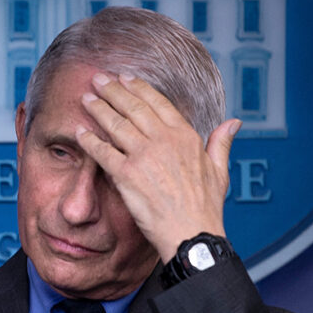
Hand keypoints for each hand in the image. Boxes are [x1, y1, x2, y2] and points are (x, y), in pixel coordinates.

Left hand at [75, 73, 241, 262]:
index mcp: (185, 136)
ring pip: (116, 124)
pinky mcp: (127, 174)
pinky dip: (89, 140)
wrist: (191, 234)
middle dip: (112, 90)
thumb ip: (221, 142)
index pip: (157, 102)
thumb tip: (233, 122)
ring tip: (86, 98)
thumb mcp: (219, 170)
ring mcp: (144, 156)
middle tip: (97, 79)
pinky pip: (103, 152)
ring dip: (98, 108)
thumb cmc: (205, 207)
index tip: (124, 78)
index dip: (138, 88)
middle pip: (133, 107)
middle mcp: (164, 140)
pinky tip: (79, 132)